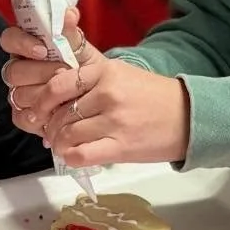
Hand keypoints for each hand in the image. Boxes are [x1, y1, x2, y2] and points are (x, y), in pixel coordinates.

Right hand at [1, 5, 90, 136]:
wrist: (96, 97)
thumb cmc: (84, 69)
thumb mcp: (81, 50)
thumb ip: (71, 33)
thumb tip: (69, 13)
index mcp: (26, 48)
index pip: (9, 39)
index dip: (21, 43)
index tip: (43, 50)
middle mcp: (18, 70)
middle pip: (13, 71)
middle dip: (40, 72)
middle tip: (63, 73)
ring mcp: (18, 93)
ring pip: (18, 94)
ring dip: (44, 94)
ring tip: (66, 93)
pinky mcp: (22, 115)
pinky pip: (21, 116)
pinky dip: (40, 115)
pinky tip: (57, 111)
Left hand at [46, 56, 191, 168]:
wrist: (188, 117)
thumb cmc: (152, 96)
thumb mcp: (121, 73)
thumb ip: (89, 77)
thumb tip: (53, 92)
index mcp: (105, 71)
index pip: (58, 84)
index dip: (42, 101)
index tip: (40, 110)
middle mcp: (107, 93)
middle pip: (60, 112)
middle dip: (49, 126)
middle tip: (49, 133)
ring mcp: (114, 121)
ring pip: (67, 134)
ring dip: (58, 143)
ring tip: (61, 144)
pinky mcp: (120, 146)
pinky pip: (81, 154)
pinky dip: (70, 157)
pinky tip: (73, 155)